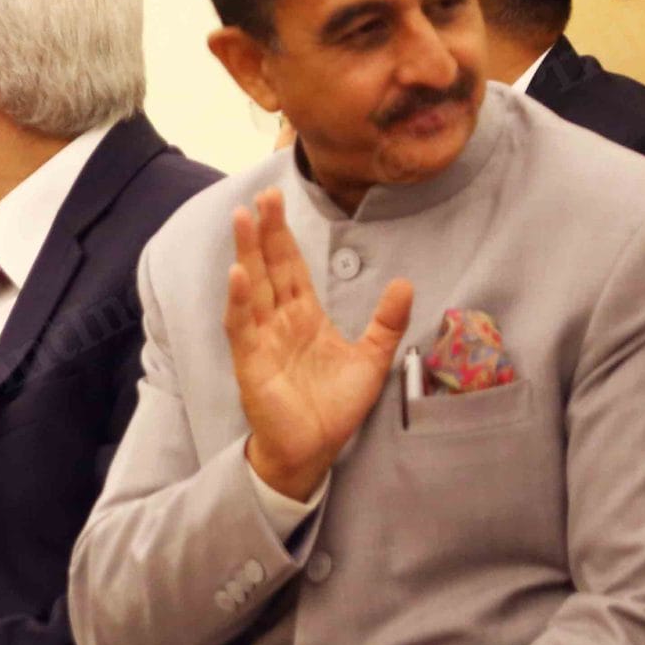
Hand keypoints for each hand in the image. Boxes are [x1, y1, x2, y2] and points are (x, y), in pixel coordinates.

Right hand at [225, 189, 414, 500]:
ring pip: (252, 287)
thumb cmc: (334, 408)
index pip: (292, 267)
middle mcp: (279, 322)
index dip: (284, 235)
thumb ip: (387, 322)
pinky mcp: (251, 362)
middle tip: (260, 195)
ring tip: (242, 220)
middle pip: (270, 267)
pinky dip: (239, 301)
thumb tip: (405, 284)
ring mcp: (262, 340)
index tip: (277, 200)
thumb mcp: (372, 359)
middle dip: (264, 231)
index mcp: (305, 316)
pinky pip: (242, 326)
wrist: (314, 449)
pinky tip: (239, 274)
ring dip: (246, 253)